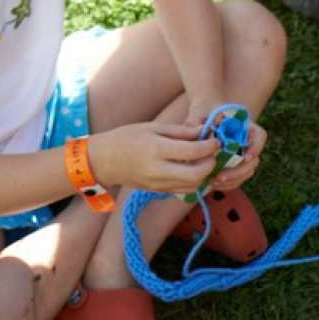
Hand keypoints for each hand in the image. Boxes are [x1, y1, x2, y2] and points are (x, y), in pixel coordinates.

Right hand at [89, 122, 220, 193]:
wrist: (102, 161)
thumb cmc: (126, 138)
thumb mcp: (153, 127)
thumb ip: (180, 132)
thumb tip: (204, 132)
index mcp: (156, 149)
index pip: (192, 152)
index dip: (209, 147)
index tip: (215, 141)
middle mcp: (158, 170)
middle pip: (196, 174)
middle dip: (210, 164)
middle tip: (213, 153)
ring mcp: (158, 184)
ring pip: (192, 186)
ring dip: (205, 175)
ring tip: (206, 160)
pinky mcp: (157, 191)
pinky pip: (183, 190)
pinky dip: (194, 181)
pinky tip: (195, 169)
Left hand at [185, 103, 266, 192]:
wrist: (203, 111)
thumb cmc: (203, 108)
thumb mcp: (199, 112)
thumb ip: (197, 123)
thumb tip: (201, 137)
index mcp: (244, 125)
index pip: (260, 136)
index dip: (256, 147)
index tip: (246, 156)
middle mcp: (247, 141)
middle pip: (254, 160)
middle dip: (239, 171)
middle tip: (220, 176)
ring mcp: (241, 153)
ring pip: (247, 171)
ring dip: (233, 180)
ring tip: (214, 182)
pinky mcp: (233, 164)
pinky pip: (237, 177)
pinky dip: (228, 183)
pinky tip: (212, 183)